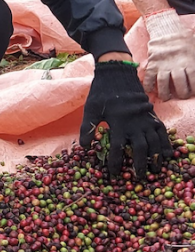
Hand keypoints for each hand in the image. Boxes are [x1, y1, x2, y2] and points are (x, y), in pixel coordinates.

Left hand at [79, 61, 171, 176]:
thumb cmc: (101, 93)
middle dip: (140, 164)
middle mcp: (134, 123)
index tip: (114, 174)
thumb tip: (84, 147)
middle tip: (138, 177)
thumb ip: (87, 128)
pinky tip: (167, 154)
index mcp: (118, 123)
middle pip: (140, 148)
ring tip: (155, 170)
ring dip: (155, 157)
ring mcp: (145, 118)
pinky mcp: (152, 115)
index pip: (118, 148)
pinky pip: (162, 131)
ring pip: (154, 141)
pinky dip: (166, 143)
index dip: (116, 162)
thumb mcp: (90, 109)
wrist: (117, 75)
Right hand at [144, 9, 194, 100]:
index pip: (193, 78)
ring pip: (163, 83)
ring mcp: (163, 65)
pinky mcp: (153, 64)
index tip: (192, 92)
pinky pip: (149, 77)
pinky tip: (149, 90)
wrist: (168, 31)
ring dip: (164, 92)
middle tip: (181, 96)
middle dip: (181, 92)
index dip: (193, 87)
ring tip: (166, 97)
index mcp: (189, 61)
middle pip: (179, 83)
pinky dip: (148, 85)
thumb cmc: (185, 40)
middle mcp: (176, 65)